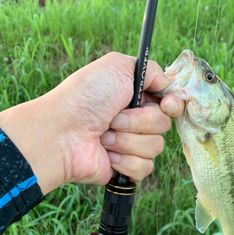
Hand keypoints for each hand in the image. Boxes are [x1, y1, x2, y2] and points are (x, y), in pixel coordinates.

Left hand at [0, 52, 183, 194]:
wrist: (62, 133)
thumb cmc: (85, 97)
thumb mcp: (117, 66)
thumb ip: (151, 69)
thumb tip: (170, 84)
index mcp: (135, 96)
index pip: (170, 103)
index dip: (172, 105)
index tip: (165, 105)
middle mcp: (135, 120)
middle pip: (164, 124)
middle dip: (139, 121)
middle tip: (113, 118)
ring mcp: (130, 145)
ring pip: (156, 147)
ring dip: (128, 140)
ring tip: (103, 136)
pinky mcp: (126, 168)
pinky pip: (145, 167)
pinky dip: (125, 160)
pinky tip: (107, 155)